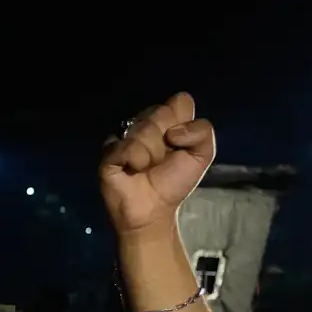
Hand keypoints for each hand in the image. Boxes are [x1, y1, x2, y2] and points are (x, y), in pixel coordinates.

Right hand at [99, 93, 213, 237]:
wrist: (154, 210)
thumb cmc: (175, 182)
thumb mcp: (202, 155)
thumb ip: (202, 131)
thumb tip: (173, 132)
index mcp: (169, 120)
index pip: (180, 101)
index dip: (183, 120)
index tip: (180, 141)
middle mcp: (145, 123)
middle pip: (160, 111)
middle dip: (167, 140)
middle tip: (163, 160)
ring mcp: (125, 136)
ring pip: (143, 129)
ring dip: (152, 154)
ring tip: (148, 168)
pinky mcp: (109, 152)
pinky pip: (127, 146)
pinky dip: (136, 161)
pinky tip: (134, 171)